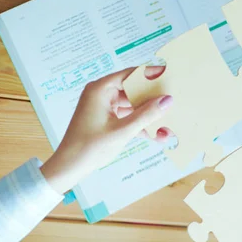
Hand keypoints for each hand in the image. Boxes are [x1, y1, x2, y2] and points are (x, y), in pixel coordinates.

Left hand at [40, 67, 172, 193]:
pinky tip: (155, 134)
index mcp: (100, 89)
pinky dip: (138, 124)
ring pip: (132, 105)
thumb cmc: (90, 147)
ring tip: (167, 121)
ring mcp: (103, 107)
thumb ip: (147, 114)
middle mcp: (101, 94)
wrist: (69, 167)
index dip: (150, 74)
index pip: (130, 74)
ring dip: (147, 115)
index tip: (168, 75)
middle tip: (172, 99)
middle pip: (133, 89)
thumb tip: (167, 100)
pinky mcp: (105, 119)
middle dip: (152, 99)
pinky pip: (126, 116)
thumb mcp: (123, 131)